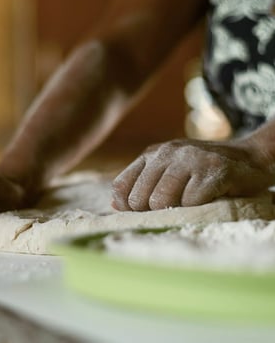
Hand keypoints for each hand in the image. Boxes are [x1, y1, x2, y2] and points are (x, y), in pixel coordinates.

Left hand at [112, 139, 273, 210]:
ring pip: (162, 201)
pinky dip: (199, 208)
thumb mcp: (167, 171)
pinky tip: (209, 197)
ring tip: (192, 201)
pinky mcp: (213, 170)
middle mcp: (166, 153)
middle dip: (155, 211)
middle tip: (176, 206)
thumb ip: (142, 184)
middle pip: (140, 199)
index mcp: (151, 155)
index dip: (128, 206)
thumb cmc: (201, 172)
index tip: (144, 212)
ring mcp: (190, 159)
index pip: (121, 186)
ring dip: (178, 209)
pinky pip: (191, 203)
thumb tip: (116, 204)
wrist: (248, 158)